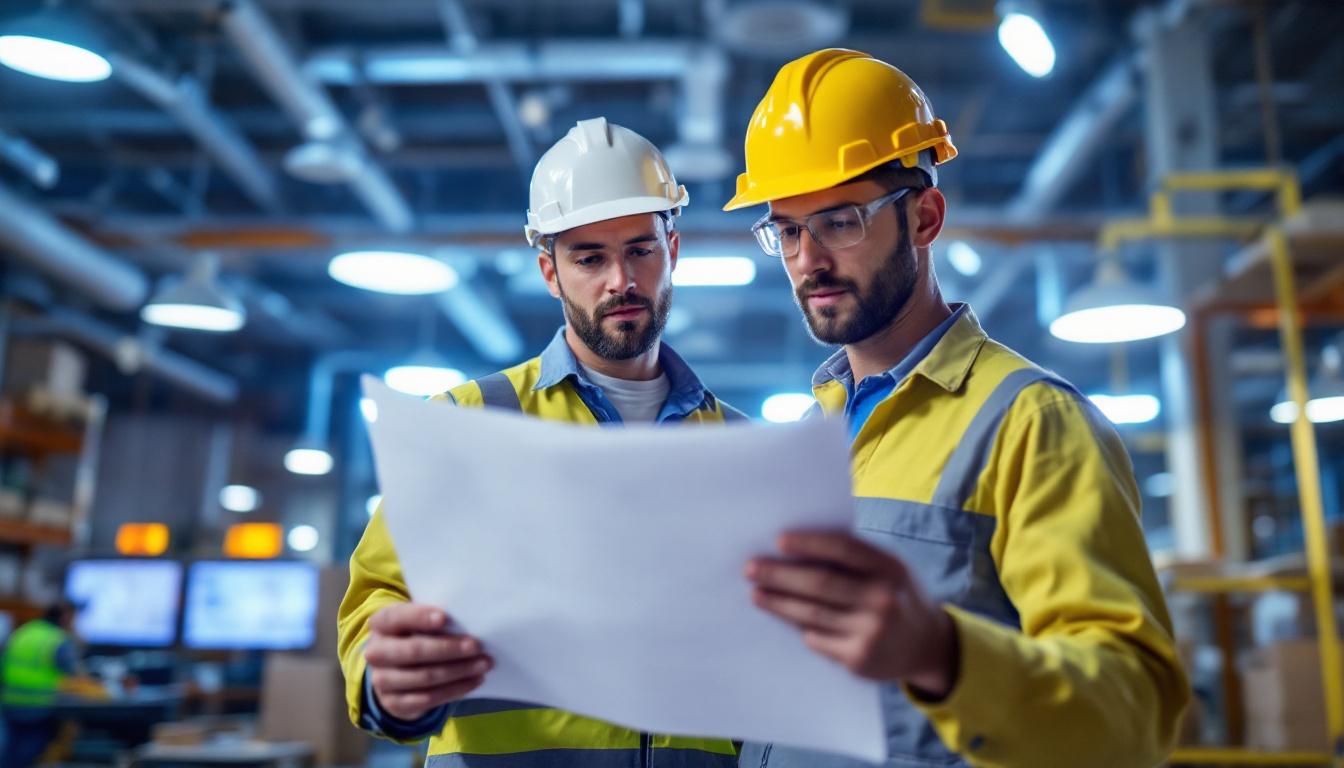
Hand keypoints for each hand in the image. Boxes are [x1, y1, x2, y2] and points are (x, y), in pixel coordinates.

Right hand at [365, 603, 492, 720]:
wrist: (393, 672)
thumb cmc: (414, 636)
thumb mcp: (416, 623)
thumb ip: (434, 619)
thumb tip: (469, 620)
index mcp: (381, 624)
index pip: (397, 617)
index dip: (419, 617)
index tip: (444, 617)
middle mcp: (376, 653)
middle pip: (414, 651)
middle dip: (449, 648)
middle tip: (477, 646)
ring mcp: (382, 681)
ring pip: (425, 677)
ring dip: (459, 671)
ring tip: (484, 664)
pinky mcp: (394, 704)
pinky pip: (428, 699)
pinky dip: (455, 689)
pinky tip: (474, 681)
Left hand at [746, 531, 958, 698]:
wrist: (926, 647)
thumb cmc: (894, 596)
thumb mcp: (888, 570)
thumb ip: (854, 559)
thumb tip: (796, 549)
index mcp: (890, 569)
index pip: (844, 549)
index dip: (809, 543)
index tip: (778, 540)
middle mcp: (883, 600)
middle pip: (820, 583)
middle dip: (781, 575)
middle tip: (751, 569)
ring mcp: (871, 632)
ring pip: (812, 613)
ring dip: (778, 602)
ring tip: (756, 594)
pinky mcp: (858, 659)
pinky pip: (816, 637)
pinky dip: (798, 625)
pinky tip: (783, 616)